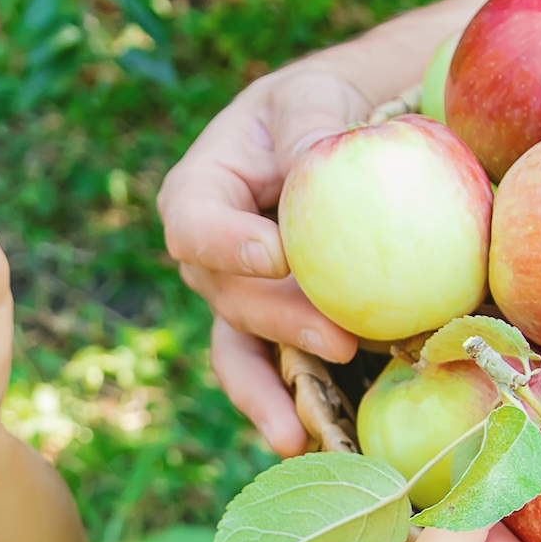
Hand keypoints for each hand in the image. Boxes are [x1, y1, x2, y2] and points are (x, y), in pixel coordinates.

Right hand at [159, 65, 373, 456]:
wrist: (347, 136)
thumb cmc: (321, 106)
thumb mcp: (313, 97)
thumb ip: (310, 127)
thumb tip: (317, 166)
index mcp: (199, 193)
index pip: (193, 222)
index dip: (227, 244)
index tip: (277, 251)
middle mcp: (210, 258)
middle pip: (227, 298)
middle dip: (278, 322)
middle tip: (339, 338)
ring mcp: (241, 301)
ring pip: (241, 351)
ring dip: (271, 390)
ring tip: (300, 431)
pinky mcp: (279, 332)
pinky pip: (276, 374)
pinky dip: (292, 407)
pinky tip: (314, 444)